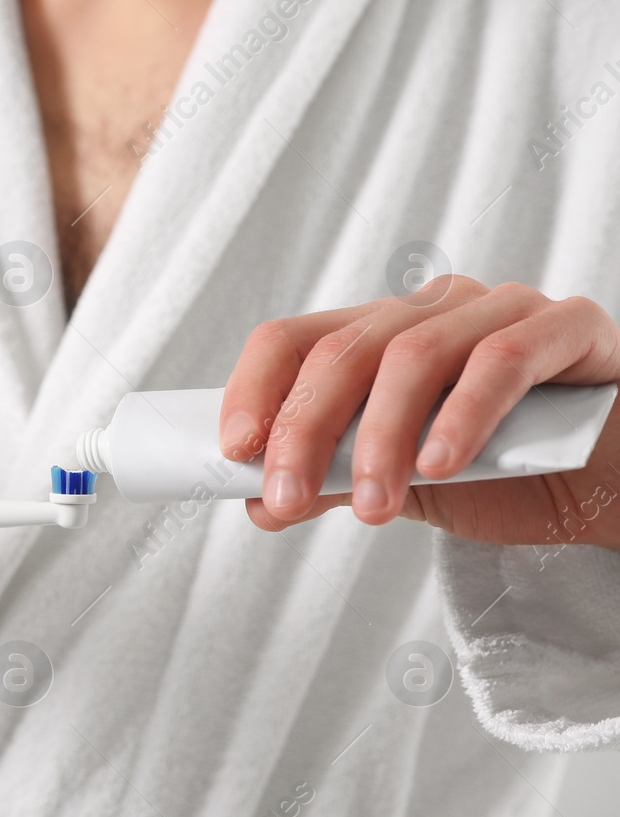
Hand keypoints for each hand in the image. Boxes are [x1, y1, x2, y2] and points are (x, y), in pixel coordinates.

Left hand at [218, 276, 619, 549]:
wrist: (609, 485)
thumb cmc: (506, 470)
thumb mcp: (401, 483)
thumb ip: (334, 481)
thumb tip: (258, 501)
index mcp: (378, 336)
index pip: (291, 340)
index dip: (254, 390)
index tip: (234, 450)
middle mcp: (430, 312)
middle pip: (343, 351)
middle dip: (304, 432)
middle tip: (285, 500)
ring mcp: (500, 309)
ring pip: (415, 356)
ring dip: (380, 439)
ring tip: (372, 506)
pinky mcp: (567, 326)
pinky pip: (503, 361)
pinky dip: (461, 416)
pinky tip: (441, 467)